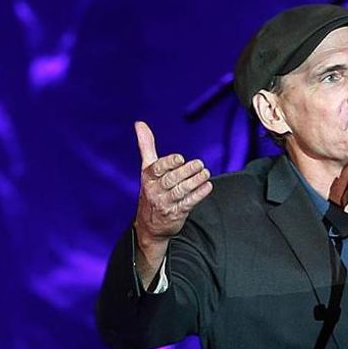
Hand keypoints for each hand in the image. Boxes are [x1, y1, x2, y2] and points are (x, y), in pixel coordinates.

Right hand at [133, 121, 211, 245]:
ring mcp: (165, 203)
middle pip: (171, 179)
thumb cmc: (151, 191)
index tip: (180, 158)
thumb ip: (146, 146)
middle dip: (186, 171)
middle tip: (200, 164)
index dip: (169, 163)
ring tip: (205, 173)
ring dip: (195, 182)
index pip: (157, 168)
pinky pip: (188, 203)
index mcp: (148, 177)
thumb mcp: (146, 169)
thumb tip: (139, 123)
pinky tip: (208, 186)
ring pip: (181, 191)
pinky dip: (199, 194)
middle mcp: (155, 190)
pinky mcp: (176, 213)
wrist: (149, 225)